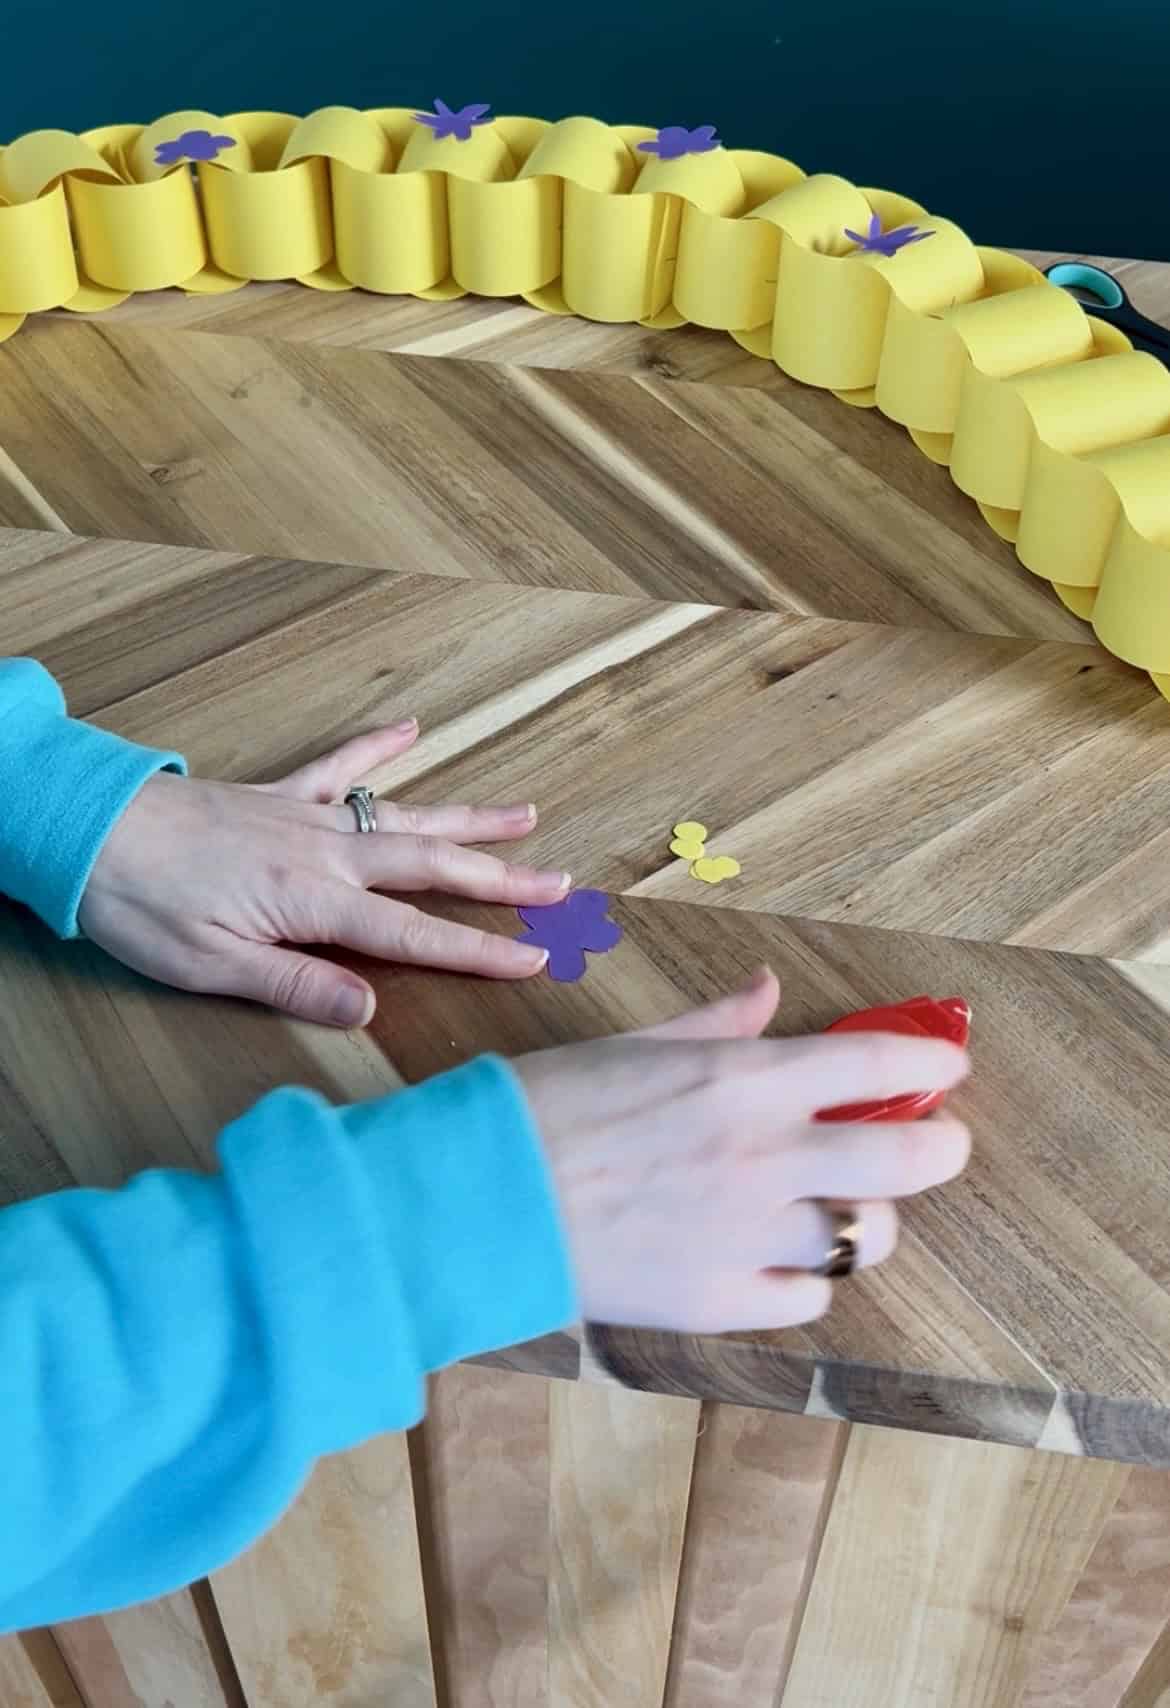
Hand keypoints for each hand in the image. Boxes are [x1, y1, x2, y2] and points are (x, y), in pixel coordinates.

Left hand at [79, 720, 569, 1026]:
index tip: (537, 957)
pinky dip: (378, 746)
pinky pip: (338, 765)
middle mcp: (325, 853)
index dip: (479, 950)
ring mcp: (305, 817)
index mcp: (314, 901)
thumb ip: (295, 983)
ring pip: (404, 814)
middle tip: (562, 885)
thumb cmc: (141, 903)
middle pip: (431, 866)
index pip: (414, 934)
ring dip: (467, 816)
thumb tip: (368, 1012)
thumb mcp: (210, 966)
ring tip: (525, 813)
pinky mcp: (277, 795)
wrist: (88, 827)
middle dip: (501, 879)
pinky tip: (412, 728)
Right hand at [514, 969, 969, 1331]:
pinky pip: (807, 1297)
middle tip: (941, 1144)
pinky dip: (807, 1279)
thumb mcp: (633, 1044)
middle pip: (909, 1160)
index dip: (929, 1064)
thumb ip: (715, 1023)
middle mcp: (764, 1155)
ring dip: (872, 1219)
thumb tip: (765, 990)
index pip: (875, 1068)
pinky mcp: (719, 1299)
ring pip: (868, 1237)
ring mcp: (748, 1232)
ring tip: (852, 1210)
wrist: (477, 1196)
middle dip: (943, 1148)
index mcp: (742, 1079)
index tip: (948, 1065)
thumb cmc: (544, 1105)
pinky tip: (784, 1261)